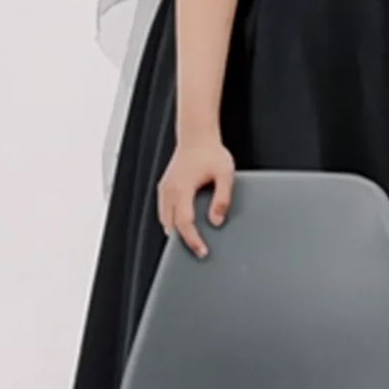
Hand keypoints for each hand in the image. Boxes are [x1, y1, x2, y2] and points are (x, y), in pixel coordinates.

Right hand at [157, 135, 235, 256]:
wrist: (197, 137)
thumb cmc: (210, 153)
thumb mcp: (225, 174)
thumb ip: (222, 198)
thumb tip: (217, 220)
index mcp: (182, 187)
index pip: (184, 222)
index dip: (193, 240)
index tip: (202, 251)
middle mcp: (169, 190)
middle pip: (171, 225)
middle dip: (183, 240)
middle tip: (199, 250)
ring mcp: (164, 189)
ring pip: (165, 220)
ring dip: (177, 231)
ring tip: (193, 239)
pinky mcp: (164, 188)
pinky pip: (165, 211)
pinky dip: (173, 221)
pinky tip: (185, 225)